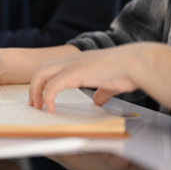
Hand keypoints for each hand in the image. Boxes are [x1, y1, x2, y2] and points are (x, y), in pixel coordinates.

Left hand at [29, 43, 170, 116]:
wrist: (136, 63)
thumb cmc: (127, 71)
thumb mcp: (110, 82)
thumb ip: (102, 90)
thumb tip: (98, 100)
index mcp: (77, 61)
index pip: (51, 68)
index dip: (43, 82)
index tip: (41, 98)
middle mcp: (71, 60)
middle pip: (40, 70)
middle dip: (34, 87)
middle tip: (34, 104)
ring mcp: (71, 65)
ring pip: (41, 75)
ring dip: (36, 92)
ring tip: (38, 107)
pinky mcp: (75, 73)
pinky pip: (53, 86)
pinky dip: (48, 98)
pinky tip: (51, 109)